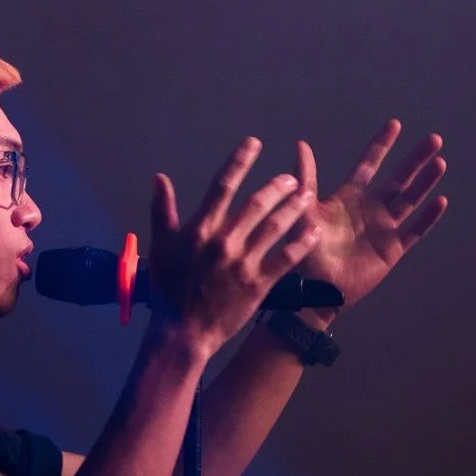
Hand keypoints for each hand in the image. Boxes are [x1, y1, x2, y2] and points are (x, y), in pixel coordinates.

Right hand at [148, 137, 321, 355]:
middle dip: (277, 187)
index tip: (254, 143)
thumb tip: (160, 179)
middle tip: (292, 178)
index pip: (222, 186)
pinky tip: (315, 230)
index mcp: (200, 228)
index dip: (240, 161)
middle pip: (257, 204)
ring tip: (307, 194)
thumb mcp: (160, 248)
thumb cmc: (168, 290)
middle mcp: (224, 240)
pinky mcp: (258, 284)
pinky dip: (302, 243)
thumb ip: (162, 212)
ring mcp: (243, 263)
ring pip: (275, 227)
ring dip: (293, 208)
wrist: (182, 332)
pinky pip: (285, 259)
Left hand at [292, 120, 448, 310]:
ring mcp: (383, 228)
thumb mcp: (304, 210)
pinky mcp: (393, 249)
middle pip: (399, 178)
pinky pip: (414, 230)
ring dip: (426, 182)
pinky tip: (441, 200)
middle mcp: (370, 208)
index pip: (369, 164)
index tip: (395, 124)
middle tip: (434, 139)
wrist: (317, 288)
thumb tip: (301, 144)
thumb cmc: (306, 250)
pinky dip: (428, 217)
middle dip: (416, 159)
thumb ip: (306, 178)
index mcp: (349, 197)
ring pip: (410, 199)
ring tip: (440, 162)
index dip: (381, 145)